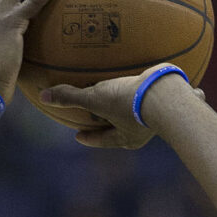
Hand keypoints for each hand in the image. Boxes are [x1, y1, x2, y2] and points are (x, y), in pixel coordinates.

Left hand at [41, 68, 204, 147]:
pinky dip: (157, 89)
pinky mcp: (171, 100)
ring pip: (143, 114)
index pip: (102, 140)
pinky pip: (162, 96)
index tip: (78, 136)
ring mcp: (159, 117)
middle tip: (101, 117)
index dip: (89, 138)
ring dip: (134, 107)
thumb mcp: (96, 99)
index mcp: (126, 138)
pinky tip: (156, 76)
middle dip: (112, 124)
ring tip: (128, 95)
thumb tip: (45, 97)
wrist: (167, 96)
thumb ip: (71, 98)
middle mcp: (143, 131)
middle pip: (123, 129)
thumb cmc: (129, 103)